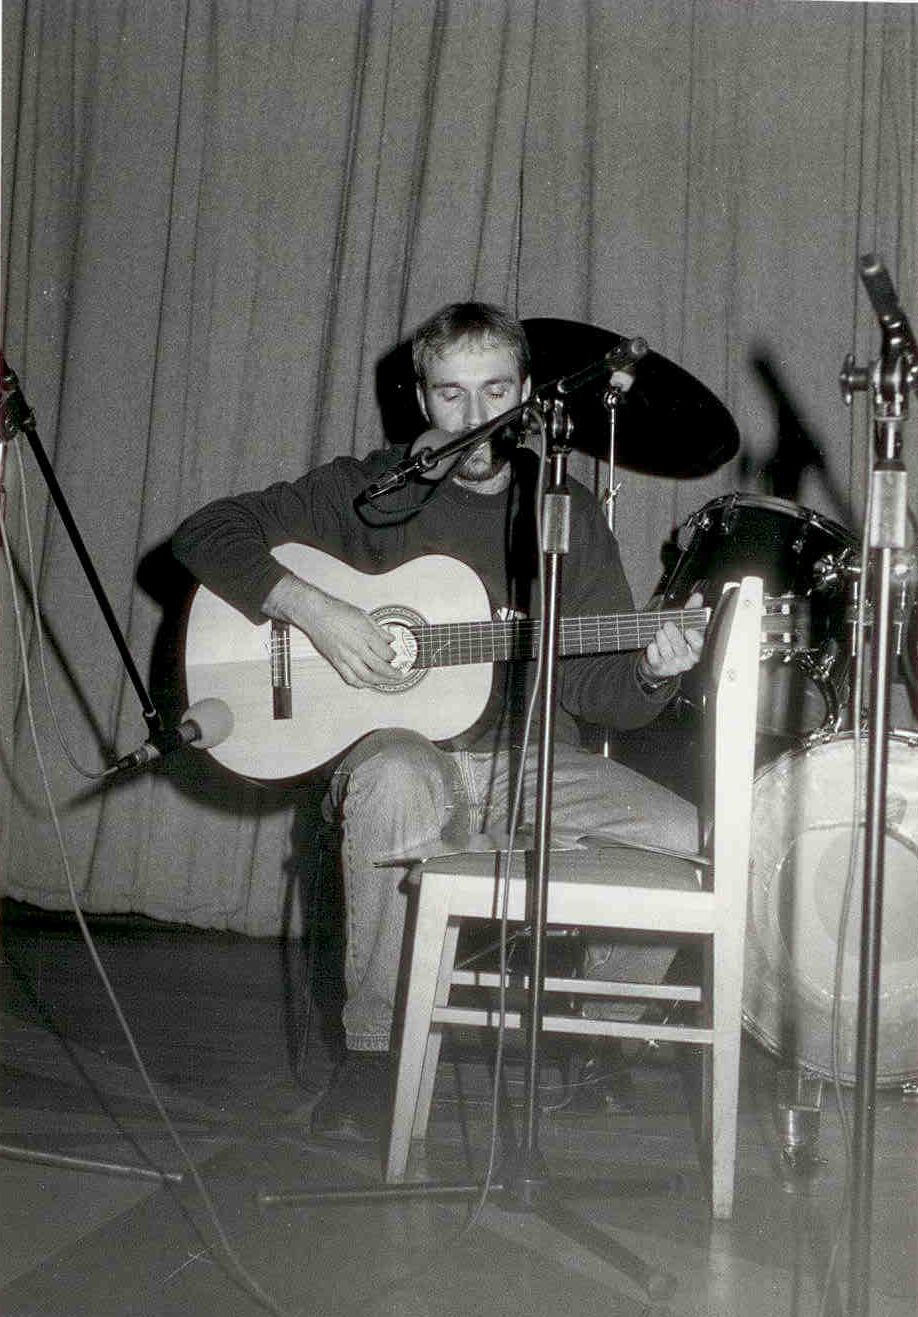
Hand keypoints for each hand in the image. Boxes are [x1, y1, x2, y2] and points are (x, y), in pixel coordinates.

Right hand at [263, 574, 396, 687]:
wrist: (315, 614)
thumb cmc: (336, 611)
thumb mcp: (363, 616)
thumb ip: (378, 629)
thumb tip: (389, 638)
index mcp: (365, 635)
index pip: (386, 653)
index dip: (394, 656)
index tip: (395, 656)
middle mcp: (357, 648)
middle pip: (380, 668)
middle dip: (392, 674)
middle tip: (398, 675)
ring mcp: (346, 657)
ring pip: (366, 677)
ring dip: (379, 682)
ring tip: (386, 682)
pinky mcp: (336, 662)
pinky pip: (350, 678)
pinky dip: (361, 684)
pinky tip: (366, 683)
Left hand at [639, 590, 704, 681]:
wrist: (658, 661)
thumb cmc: (673, 641)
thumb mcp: (682, 626)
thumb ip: (690, 612)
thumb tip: (698, 596)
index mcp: (695, 650)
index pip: (699, 646)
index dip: (694, 639)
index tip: (688, 630)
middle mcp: (686, 660)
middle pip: (681, 649)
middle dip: (674, 636)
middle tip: (667, 625)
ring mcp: (672, 666)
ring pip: (668, 654)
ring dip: (662, 641)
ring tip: (658, 632)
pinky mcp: (659, 669)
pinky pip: (656, 661)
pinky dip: (653, 652)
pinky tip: (651, 645)